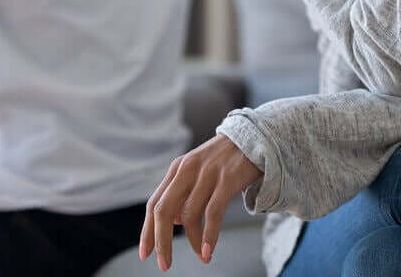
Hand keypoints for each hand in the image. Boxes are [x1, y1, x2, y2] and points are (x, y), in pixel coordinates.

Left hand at [139, 134, 262, 270]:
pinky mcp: (227, 179)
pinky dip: (208, 235)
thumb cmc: (224, 160)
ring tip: (200, 255)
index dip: (147, 231)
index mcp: (177, 169)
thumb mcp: (197, 171)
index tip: (145, 254)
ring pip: (189, 215)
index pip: (154, 204)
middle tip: (164, 264)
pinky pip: (213, 213)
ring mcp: (207, 174)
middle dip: (161, 241)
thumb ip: (183, 193)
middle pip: (164, 211)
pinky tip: (207, 250)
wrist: (255, 137)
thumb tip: (173, 222)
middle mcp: (187, 169)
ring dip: (192, 241)